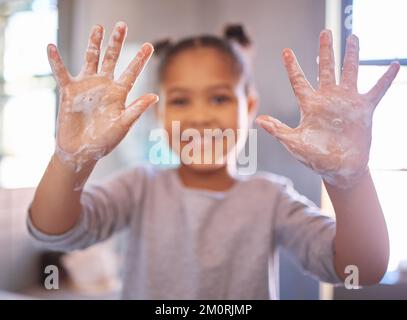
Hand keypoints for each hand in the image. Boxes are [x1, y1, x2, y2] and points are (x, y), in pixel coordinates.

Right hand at [48, 21, 157, 172]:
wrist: (81, 151)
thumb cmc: (105, 141)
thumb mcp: (122, 126)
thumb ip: (136, 110)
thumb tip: (154, 96)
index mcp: (119, 94)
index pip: (131, 73)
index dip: (140, 59)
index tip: (149, 45)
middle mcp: (104, 86)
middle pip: (111, 59)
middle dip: (116, 42)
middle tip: (121, 25)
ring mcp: (86, 86)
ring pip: (90, 59)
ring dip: (93, 43)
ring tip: (98, 27)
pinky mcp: (69, 91)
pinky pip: (61, 73)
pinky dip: (56, 61)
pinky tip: (51, 47)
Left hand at [256, 29, 399, 188]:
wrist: (339, 169)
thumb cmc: (315, 158)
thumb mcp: (294, 143)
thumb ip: (278, 130)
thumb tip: (259, 120)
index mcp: (310, 106)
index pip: (299, 81)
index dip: (292, 67)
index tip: (286, 51)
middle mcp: (328, 100)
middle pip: (326, 69)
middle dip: (325, 51)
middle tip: (325, 32)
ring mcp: (347, 103)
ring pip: (350, 73)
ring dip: (351, 56)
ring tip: (353, 37)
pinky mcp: (363, 110)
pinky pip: (377, 91)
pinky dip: (385, 79)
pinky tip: (395, 64)